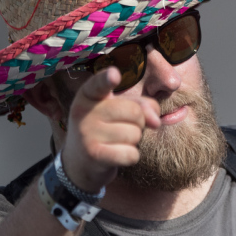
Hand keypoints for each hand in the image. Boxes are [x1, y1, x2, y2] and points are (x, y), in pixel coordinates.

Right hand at [61, 67, 160, 192]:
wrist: (79, 162)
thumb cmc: (105, 129)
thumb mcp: (118, 110)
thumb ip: (141, 105)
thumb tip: (156, 121)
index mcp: (88, 95)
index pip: (99, 84)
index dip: (107, 79)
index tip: (114, 74)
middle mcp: (84, 112)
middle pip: (134, 111)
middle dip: (139, 122)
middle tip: (122, 127)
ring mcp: (87, 134)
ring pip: (135, 134)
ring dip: (133, 140)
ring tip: (116, 141)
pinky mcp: (94, 155)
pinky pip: (130, 154)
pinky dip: (130, 156)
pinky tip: (116, 154)